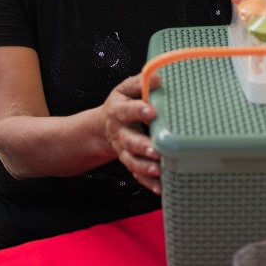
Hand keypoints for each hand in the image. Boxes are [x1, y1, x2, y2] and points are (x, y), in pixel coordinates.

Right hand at [102, 73, 161, 194]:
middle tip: (155, 149)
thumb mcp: (126, 89)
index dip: (137, 110)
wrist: (103, 127)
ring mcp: (124, 150)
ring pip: (132, 161)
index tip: (151, 110)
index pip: (126, 110)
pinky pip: (138, 175)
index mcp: (118, 111)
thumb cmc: (121, 104)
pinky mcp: (130, 162)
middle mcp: (120, 133)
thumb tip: (159, 78)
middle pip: (129, 141)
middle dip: (141, 145)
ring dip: (145, 166)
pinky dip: (149, 182)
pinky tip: (161, 187)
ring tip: (157, 169)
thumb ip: (140, 83)